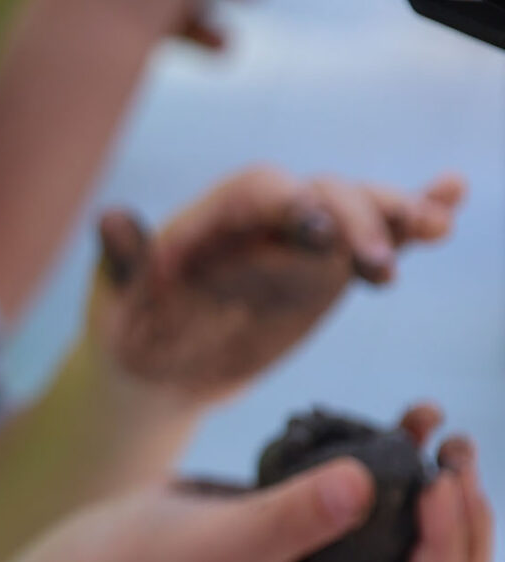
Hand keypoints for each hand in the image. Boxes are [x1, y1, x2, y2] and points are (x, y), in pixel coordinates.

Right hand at [13, 411, 489, 561]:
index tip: (437, 482)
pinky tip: (409, 419)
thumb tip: (368, 479)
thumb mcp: (229, 539)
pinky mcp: (322, 530)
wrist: (111, 555)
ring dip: (447, 485)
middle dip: (465, 515)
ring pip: (425, 535)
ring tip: (445, 430)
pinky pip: (386, 501)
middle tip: (457, 456)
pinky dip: (405, 462)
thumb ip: (298, 514)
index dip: (451, 543)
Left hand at [92, 169, 464, 404]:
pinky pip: (376, 238)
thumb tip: (110, 218)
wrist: (156, 371)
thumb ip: (124, 259)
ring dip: (398, 213)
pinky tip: (452, 201)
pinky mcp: (327, 270)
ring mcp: (302, 242)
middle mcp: (264, 220)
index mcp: (212, 217)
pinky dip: (414, 215)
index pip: (260, 191)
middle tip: (377, 268)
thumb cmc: (128, 331)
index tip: (318, 232)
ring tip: (435, 227)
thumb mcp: (118, 302)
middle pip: (323, 195)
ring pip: (360, 211)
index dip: (293, 203)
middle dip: (356, 220)